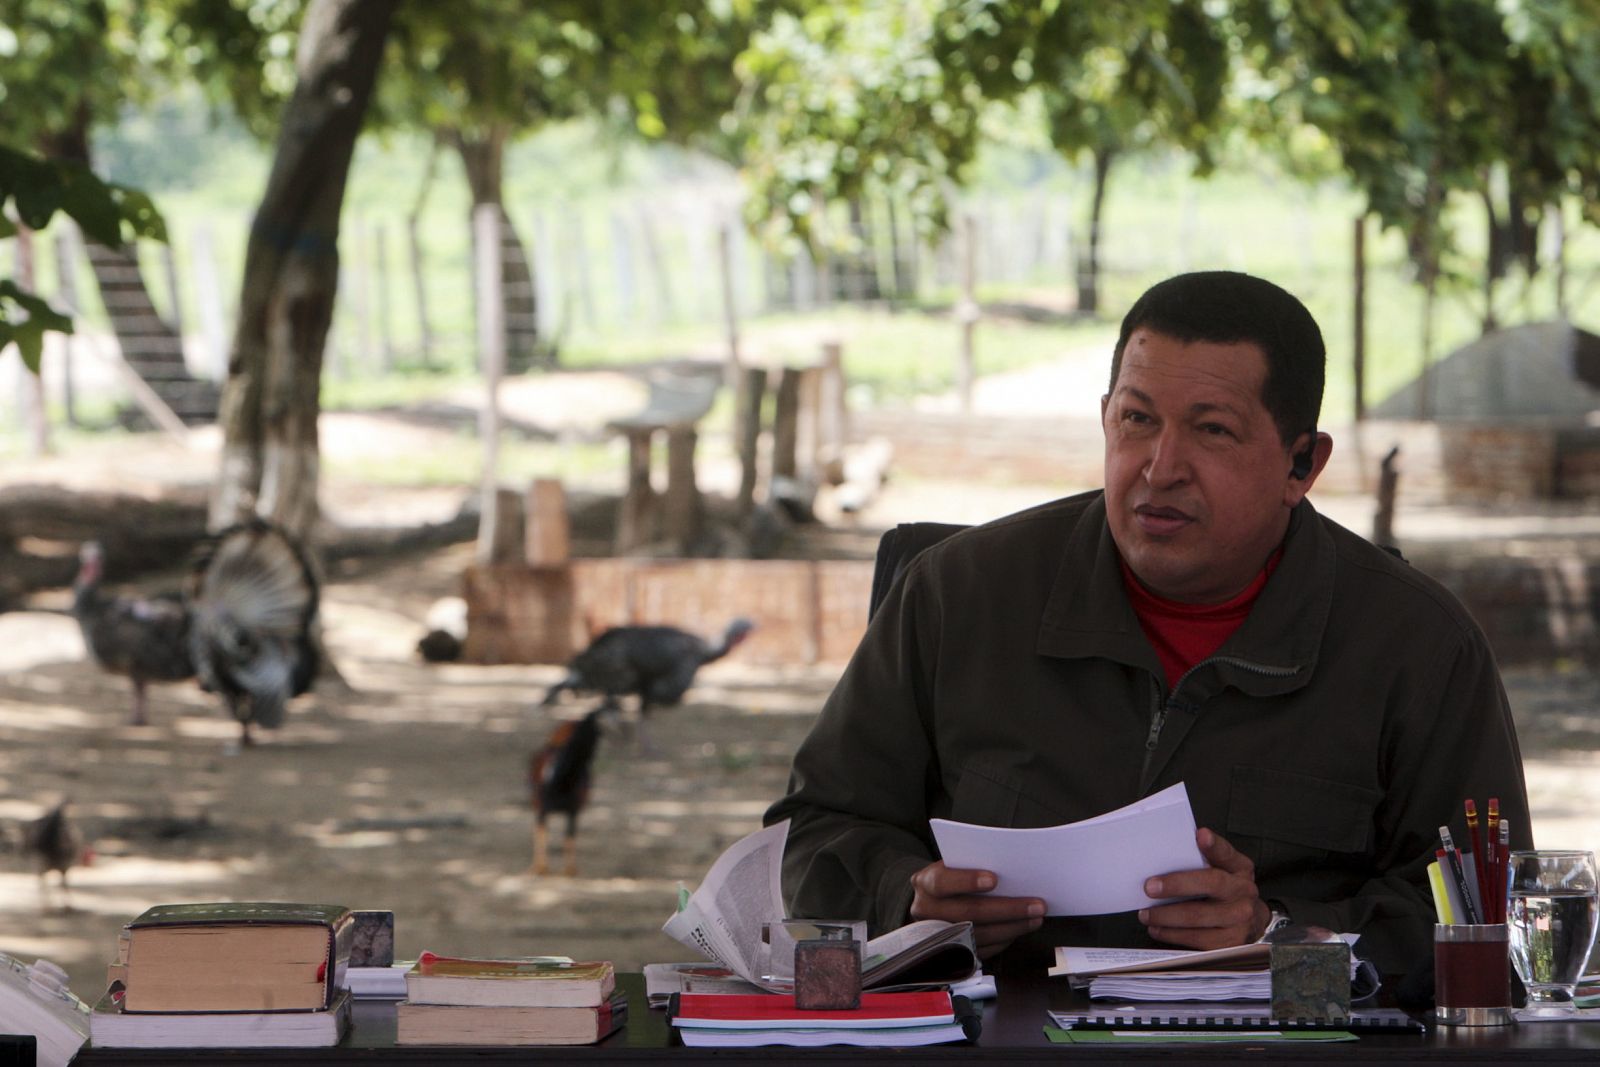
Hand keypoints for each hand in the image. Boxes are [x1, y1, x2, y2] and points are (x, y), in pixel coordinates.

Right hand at [909, 861, 1044, 958]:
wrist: (930, 904)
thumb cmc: (950, 879)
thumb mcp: (952, 867)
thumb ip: (971, 866)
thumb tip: (1010, 869)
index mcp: (925, 883)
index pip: (942, 882)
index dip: (966, 881)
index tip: (994, 879)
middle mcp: (927, 911)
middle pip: (967, 913)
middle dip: (1006, 909)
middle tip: (1036, 904)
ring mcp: (937, 936)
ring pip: (978, 934)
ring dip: (1012, 927)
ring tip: (1036, 918)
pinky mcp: (951, 954)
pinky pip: (981, 950)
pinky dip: (1003, 941)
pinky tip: (1021, 929)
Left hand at [1137, 827, 1269, 949]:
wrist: (1252, 922)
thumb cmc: (1227, 891)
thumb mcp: (1224, 870)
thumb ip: (1204, 858)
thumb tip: (1171, 846)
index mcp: (1239, 869)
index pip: (1227, 853)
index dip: (1214, 845)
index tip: (1201, 835)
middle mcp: (1244, 892)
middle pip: (1211, 884)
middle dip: (1176, 885)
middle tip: (1149, 888)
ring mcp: (1239, 920)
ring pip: (1198, 917)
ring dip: (1166, 916)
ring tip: (1146, 913)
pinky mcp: (1230, 943)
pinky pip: (1197, 940)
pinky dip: (1172, 935)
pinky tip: (1158, 929)